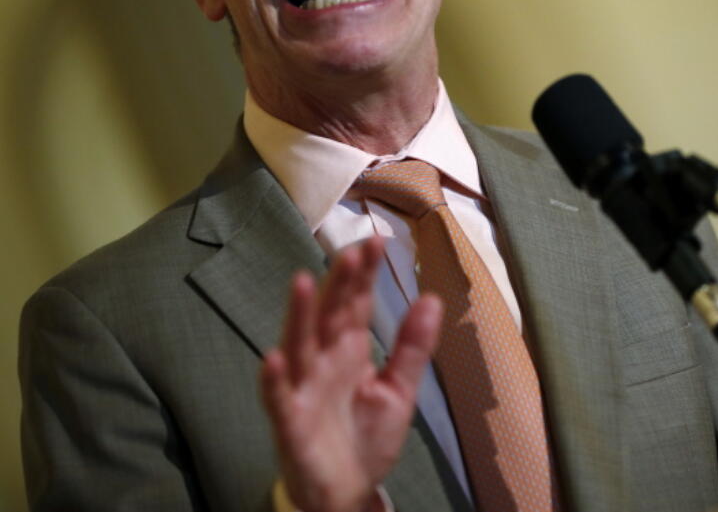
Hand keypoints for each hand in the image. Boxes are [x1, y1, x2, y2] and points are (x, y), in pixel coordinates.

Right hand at [260, 236, 441, 511]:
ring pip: (299, 345)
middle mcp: (324, 361)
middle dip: (337, 284)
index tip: (377, 241)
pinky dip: (274, 379)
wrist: (348, 490)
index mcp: (351, 349)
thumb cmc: (367, 435)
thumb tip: (432, 298)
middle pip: (329, 315)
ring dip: (298, 315)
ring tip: (301, 281)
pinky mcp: (290, 422)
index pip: (356, 304)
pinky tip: (273, 357)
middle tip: (351, 252)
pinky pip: (279, 398)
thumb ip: (412, 347)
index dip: (364, 274)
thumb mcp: (399, 390)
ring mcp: (304, 388)